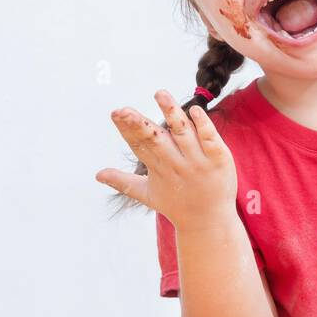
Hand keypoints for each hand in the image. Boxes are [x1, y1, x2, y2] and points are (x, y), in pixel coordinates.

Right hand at [95, 90, 237, 228]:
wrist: (208, 222)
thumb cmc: (176, 205)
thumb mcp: (147, 194)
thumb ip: (123, 181)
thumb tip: (97, 174)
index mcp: (157, 168)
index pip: (139, 145)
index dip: (126, 129)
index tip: (115, 113)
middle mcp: (175, 163)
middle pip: (155, 139)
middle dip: (139, 124)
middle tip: (124, 109)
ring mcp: (197, 160)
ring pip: (182, 132)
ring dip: (171, 112)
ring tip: (160, 93)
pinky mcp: (218, 159)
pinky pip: (210, 138)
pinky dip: (203, 124)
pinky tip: (194, 110)